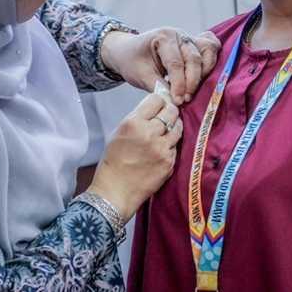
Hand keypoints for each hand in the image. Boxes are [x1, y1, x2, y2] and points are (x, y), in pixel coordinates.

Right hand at [88, 92, 182, 218]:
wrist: (115, 191)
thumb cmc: (113, 163)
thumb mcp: (118, 133)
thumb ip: (136, 120)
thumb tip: (153, 110)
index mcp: (133, 123)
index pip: (156, 99)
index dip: (158, 102)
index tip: (159, 105)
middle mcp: (149, 133)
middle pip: (171, 111)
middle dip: (170, 111)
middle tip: (167, 115)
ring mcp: (161, 148)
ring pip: (178, 127)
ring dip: (174, 127)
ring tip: (166, 132)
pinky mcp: (169, 162)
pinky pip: (176, 146)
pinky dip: (171, 146)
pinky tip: (162, 150)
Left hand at [101, 28, 219, 104]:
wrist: (129, 51)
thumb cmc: (133, 61)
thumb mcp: (140, 75)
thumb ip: (159, 87)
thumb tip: (175, 101)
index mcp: (163, 37)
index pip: (175, 63)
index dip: (178, 84)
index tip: (178, 101)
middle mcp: (179, 34)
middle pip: (193, 58)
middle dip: (191, 82)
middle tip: (185, 99)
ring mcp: (189, 37)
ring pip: (208, 50)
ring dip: (204, 72)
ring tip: (193, 89)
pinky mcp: (195, 43)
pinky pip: (211, 47)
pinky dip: (211, 60)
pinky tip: (205, 76)